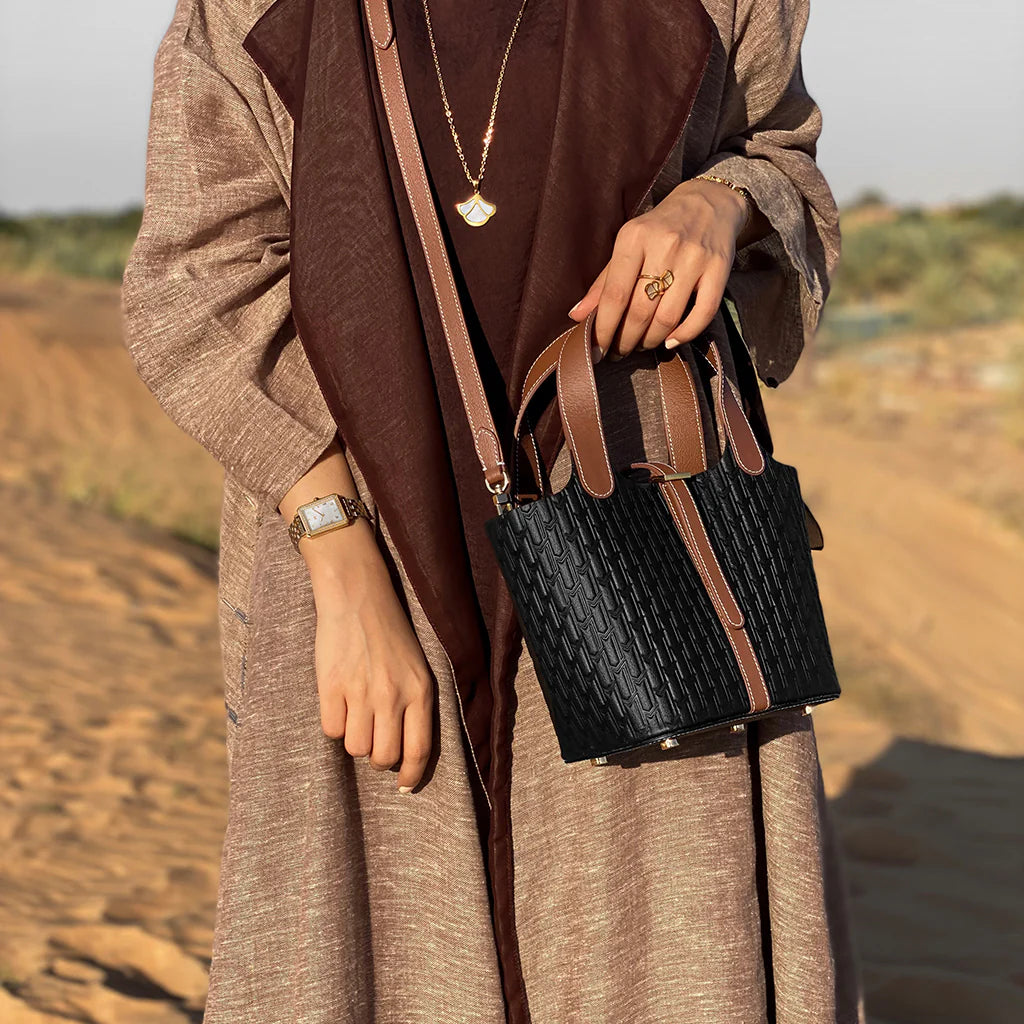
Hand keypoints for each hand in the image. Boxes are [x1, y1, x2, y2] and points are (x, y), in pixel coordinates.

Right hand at [307, 524, 434, 793]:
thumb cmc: (389, 632)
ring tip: (354, 712)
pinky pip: (330, 730)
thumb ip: (414, 704)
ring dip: (353, 738)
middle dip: (377, 758)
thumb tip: (404, 751)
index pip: (419, 750)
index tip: (404, 786)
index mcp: (420, 690)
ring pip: (355, 747)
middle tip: (372, 739)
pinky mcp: (331, 686)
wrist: (357, 595)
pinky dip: (333, 723)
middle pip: (383, 757)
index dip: (411, 775)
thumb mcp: (416, 666)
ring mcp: (360, 692)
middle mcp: (393, 695)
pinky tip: (338, 701)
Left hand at [568, 178, 750, 359]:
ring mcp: (694, 258)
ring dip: (650, 341)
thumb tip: (576, 315)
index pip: (615, 295)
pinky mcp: (719, 269)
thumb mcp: (628, 245)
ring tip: (640, 346)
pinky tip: (670, 341)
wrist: (708, 202)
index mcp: (635, 237)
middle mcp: (665, 245)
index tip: (597, 350)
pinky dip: (685, 335)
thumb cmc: (659, 229)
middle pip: (640, 311)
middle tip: (619, 351)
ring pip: (667, 318)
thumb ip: (603, 282)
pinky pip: (703, 313)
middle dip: (625, 340)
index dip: (604, 329)